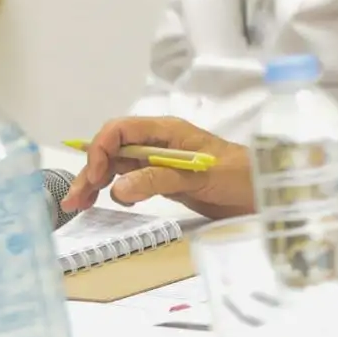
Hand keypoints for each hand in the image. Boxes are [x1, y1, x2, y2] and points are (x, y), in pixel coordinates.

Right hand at [62, 116, 252, 220]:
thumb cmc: (239, 175)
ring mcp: (160, 161)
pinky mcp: (165, 180)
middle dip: (90, 171)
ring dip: (97, 183)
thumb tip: (118, 187)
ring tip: (78, 206)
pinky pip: (132, 180)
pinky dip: (116, 190)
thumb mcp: (199, 176)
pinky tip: (112, 203)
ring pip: (118, 166)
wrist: (263, 191)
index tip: (94, 177)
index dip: (100, 150)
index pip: (120, 130)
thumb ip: (159, 179)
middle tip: (74, 201)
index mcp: (167, 131)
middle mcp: (159, 143)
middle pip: (113, 150)